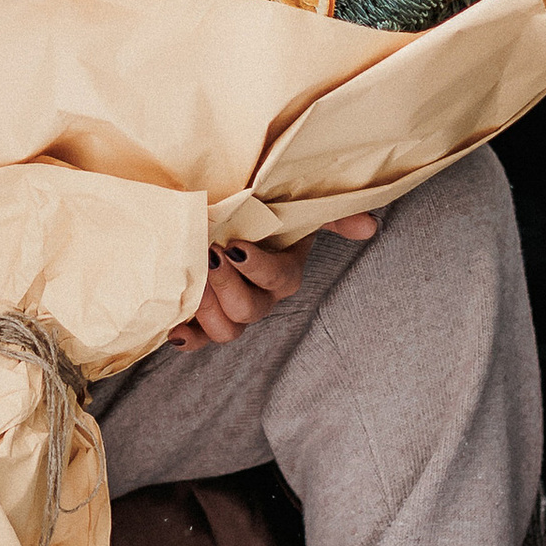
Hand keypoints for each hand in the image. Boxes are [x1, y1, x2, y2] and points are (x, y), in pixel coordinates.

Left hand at [168, 215, 377, 350]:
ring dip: (208, 310)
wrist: (215, 213)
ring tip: (192, 282)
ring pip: (227, 331)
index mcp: (283, 272)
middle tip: (209, 256)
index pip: (280, 279)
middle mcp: (260, 297)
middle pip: (250, 311)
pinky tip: (175, 328)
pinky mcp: (202, 317)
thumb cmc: (257, 209)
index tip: (234, 246)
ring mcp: (230, 310)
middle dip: (228, 286)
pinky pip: (199, 340)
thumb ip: (330, 214)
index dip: (258, 268)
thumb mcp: (293, 204)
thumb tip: (370, 225)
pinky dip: (188, 338)